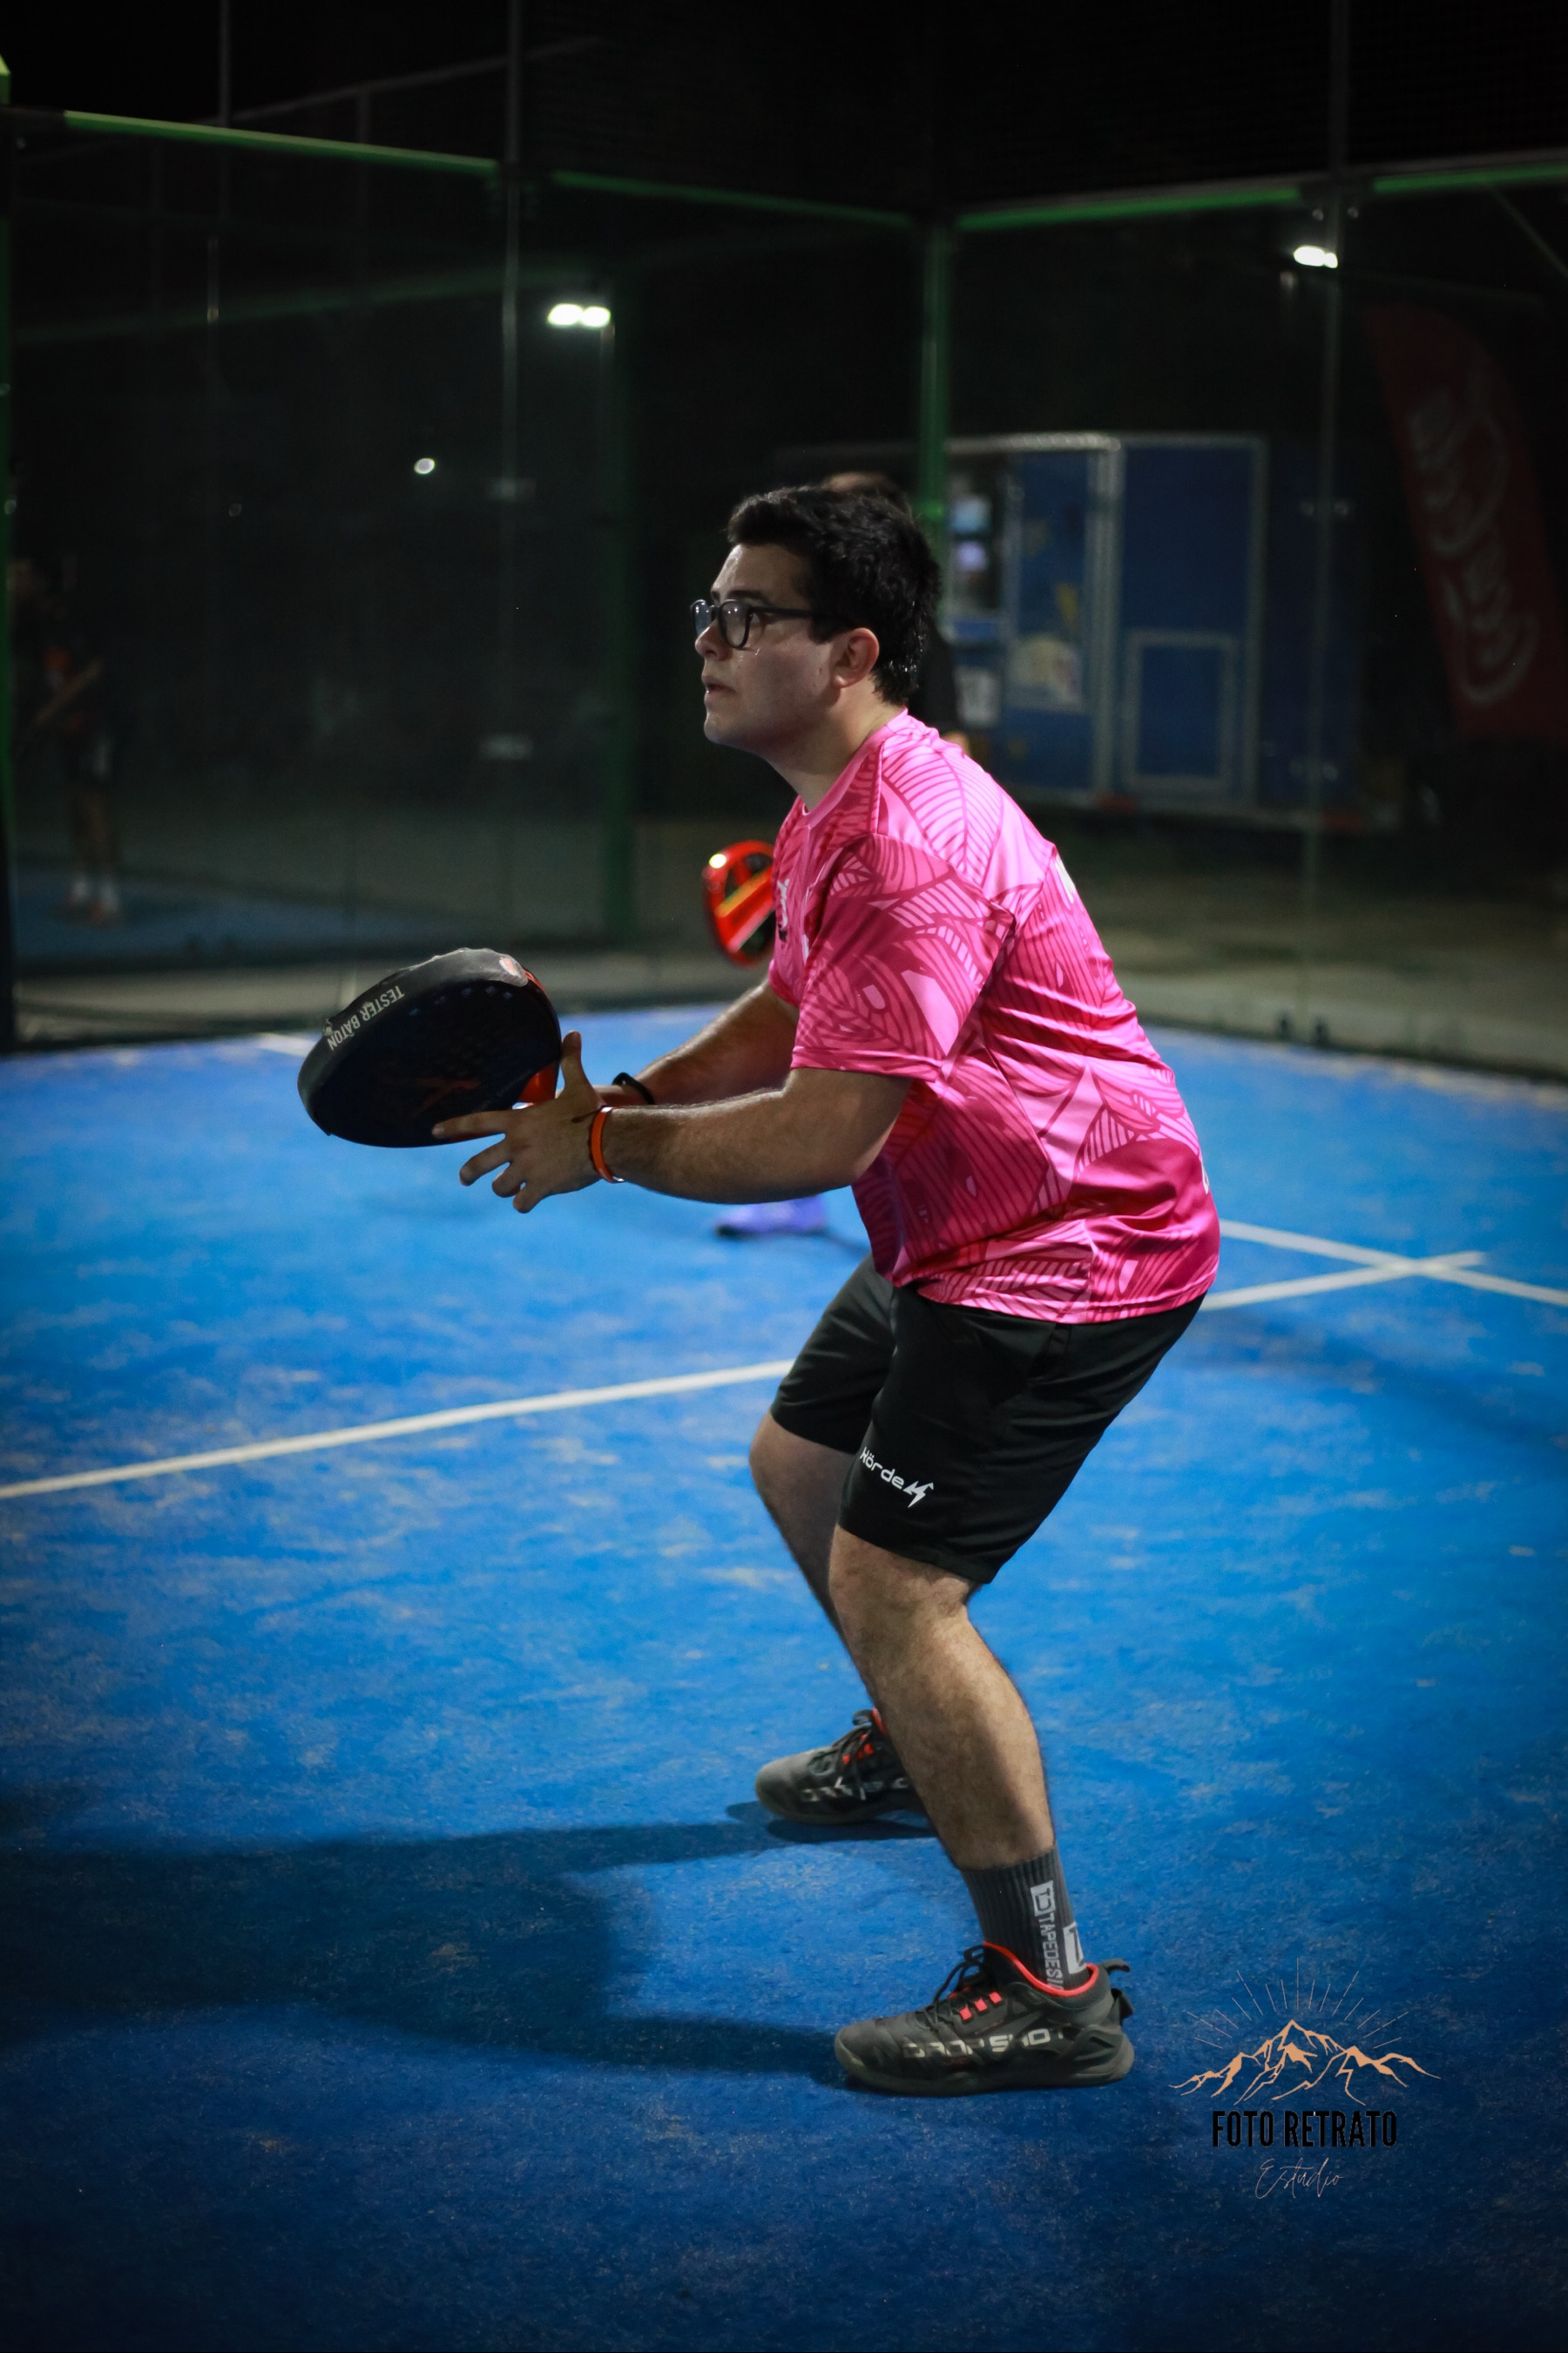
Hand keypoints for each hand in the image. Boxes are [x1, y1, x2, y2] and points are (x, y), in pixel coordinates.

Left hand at [433, 1031, 604, 1212]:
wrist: (605, 1140)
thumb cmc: (591, 1112)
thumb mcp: (578, 1085)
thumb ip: (570, 1061)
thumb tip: (573, 1034)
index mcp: (518, 1122)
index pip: (477, 1123)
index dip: (452, 1127)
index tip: (434, 1132)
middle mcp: (516, 1145)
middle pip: (478, 1164)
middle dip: (468, 1173)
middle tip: (464, 1179)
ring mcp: (526, 1168)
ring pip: (499, 1186)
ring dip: (504, 1189)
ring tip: (512, 1190)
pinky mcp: (540, 1186)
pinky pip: (522, 1203)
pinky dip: (524, 1204)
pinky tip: (529, 1202)